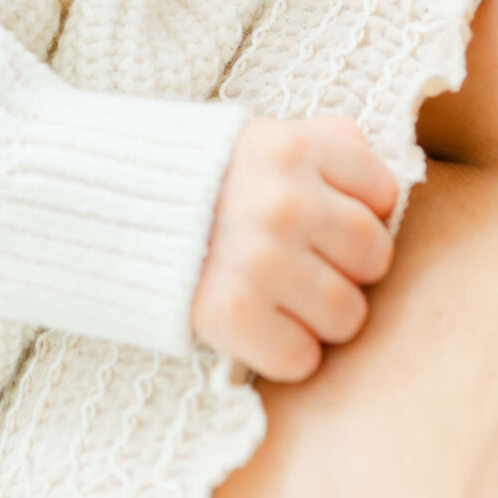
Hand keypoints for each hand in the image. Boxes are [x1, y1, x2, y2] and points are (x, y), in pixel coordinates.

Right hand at [191, 116, 396, 381]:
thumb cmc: (209, 181)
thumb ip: (328, 142)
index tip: (327, 221)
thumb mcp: (267, 138)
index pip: (383, 193)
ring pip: (348, 315)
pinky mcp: (232, 315)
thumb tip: (385, 181)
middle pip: (375, 258)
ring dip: (322, 318)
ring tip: (287, 299)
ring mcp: (259, 261)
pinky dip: (287, 354)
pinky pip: (303, 359)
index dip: (362, 211)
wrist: (113, 210)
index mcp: (294, 149)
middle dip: (349, 268)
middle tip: (310, 265)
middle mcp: (284, 203)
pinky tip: (263, 326)